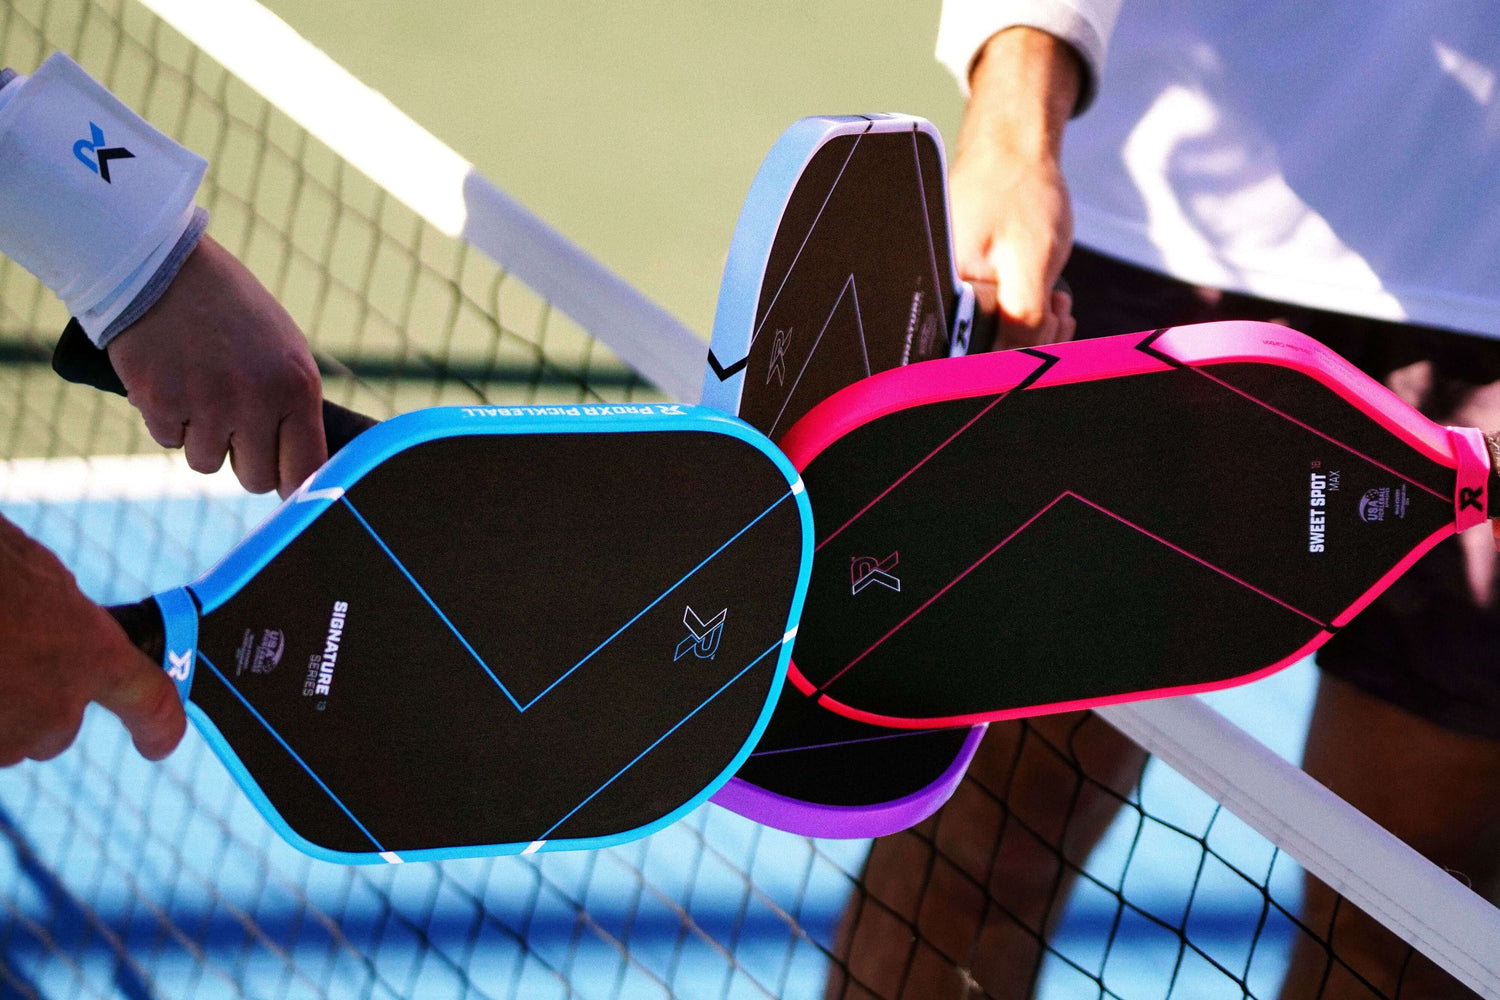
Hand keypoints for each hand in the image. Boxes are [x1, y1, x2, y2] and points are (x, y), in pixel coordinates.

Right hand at [0, 515, 184, 765]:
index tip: (160, 744)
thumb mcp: (30, 570)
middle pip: (56, 727)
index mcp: (93, 654)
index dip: (159, 727)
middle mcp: (57, 710)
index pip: (152, 702)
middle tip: (2, 648)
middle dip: (32, 699)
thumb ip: (56, 609)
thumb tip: (51, 615)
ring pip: (4, 739)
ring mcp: (6, 738)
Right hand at [107, 235, 325, 497]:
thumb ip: (292, 405)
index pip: (305, 469)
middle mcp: (257, 401)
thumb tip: (300, 467)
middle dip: (243, 460)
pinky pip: (168, 441)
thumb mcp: (283, 350)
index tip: (281, 477)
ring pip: (206, 462)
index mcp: (297, 387)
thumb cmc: (231, 309)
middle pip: (255, 478)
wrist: (161, 265)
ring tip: (199, 388)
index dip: (291, 480)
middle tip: (231, 426)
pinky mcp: (160, 403)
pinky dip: (166, 419)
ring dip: (200, 436)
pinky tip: (171, 378)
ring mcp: (207, 405)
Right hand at [951, 27, 1082, 348]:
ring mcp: (947, 291)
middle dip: (1031, 343)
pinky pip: (995, 320)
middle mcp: (935, 294)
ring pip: (994, 339)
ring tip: (1058, 303)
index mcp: (940, 291)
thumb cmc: (1020, 194)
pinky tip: (1049, 302)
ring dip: (1035, 331)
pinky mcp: (963, 286)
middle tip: (1060, 315)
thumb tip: (1020, 364)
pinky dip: (1028, 317)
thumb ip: (1022, 316)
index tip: (1048, 336)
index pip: (971, 355)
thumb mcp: (1031, 261)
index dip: (1015, 356)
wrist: (1013, 150)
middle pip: (983, 352)